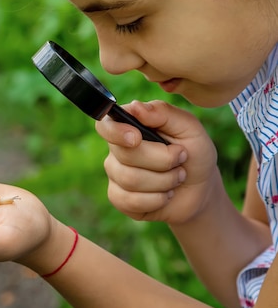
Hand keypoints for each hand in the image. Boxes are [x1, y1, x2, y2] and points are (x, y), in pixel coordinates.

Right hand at [95, 100, 220, 223]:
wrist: (201, 189)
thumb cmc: (194, 153)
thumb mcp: (189, 128)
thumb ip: (164, 113)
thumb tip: (135, 107)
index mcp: (130, 126)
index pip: (105, 125)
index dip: (116, 132)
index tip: (136, 138)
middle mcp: (117, 149)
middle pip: (125, 155)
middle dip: (162, 161)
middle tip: (181, 160)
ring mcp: (116, 174)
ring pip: (130, 179)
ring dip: (164, 181)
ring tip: (177, 178)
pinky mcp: (119, 198)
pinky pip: (130, 200)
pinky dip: (157, 199)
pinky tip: (166, 195)